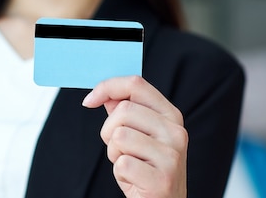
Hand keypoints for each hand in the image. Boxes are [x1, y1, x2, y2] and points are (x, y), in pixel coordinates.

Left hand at [82, 76, 187, 197]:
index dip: (107, 87)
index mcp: (171, 116)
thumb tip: (104, 92)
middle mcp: (176, 133)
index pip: (136, 84)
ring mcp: (172, 157)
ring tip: (130, 164)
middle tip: (120, 148)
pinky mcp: (161, 180)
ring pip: (119, 135)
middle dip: (109, 130)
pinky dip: (120, 173)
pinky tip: (134, 179)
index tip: (89, 100)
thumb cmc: (147, 169)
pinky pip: (122, 163)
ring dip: (114, 153)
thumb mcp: (139, 135)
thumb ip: (126, 110)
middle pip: (123, 110)